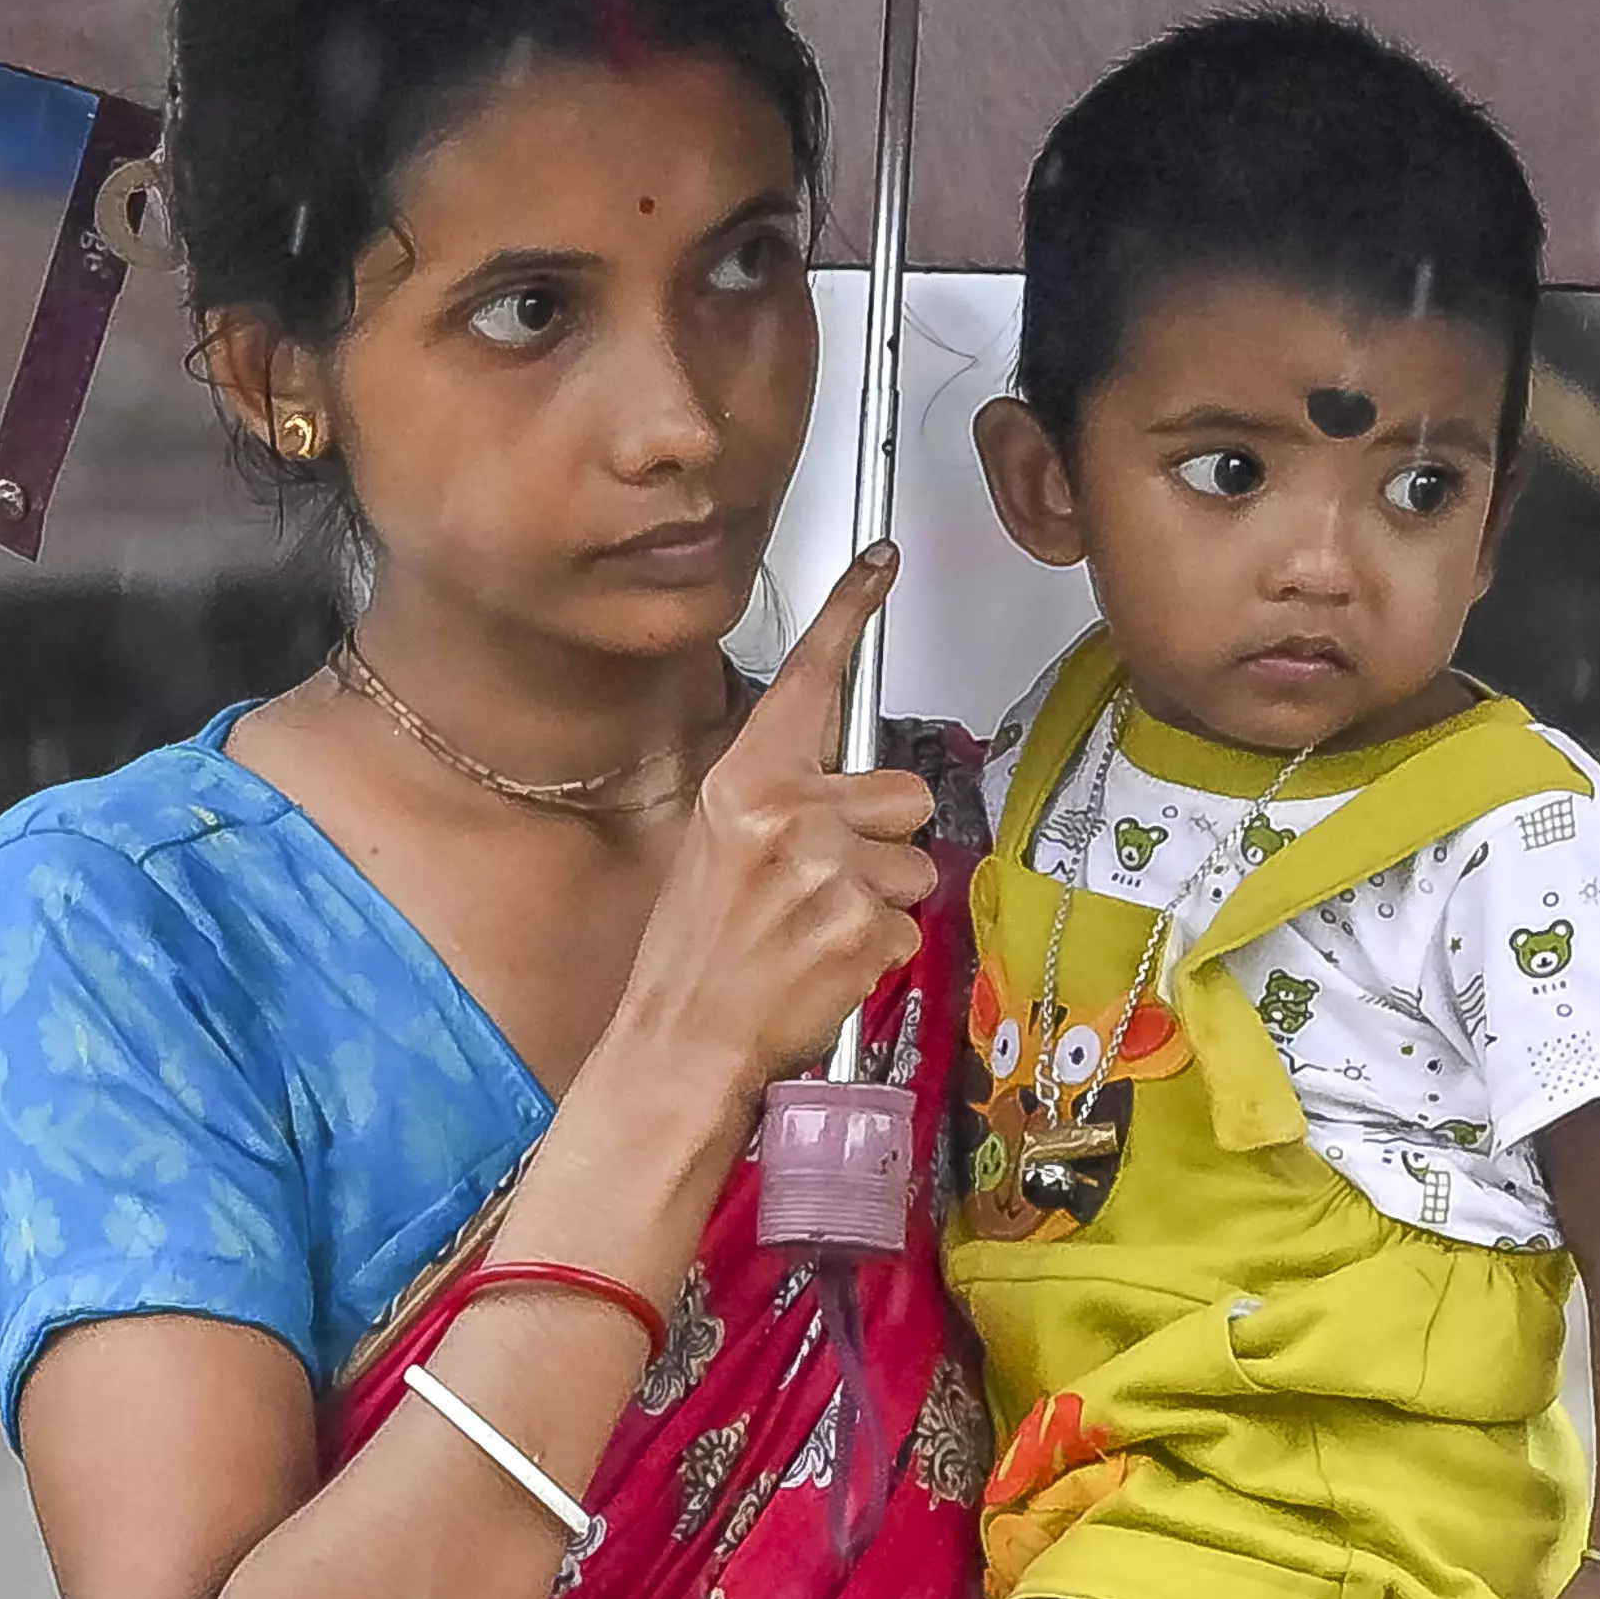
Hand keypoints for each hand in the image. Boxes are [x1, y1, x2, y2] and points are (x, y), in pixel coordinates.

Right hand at [614, 547, 940, 1087]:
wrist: (684, 1037)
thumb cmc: (699, 948)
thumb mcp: (718, 843)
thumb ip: (782, 798)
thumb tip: (849, 784)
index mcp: (746, 781)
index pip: (808, 682)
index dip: (849, 615)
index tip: (881, 561)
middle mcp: (789, 811)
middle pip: (903, 790)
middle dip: (882, 838)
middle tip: (822, 885)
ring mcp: (830, 868)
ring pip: (916, 865)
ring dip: (881, 902)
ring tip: (818, 932)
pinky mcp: (865, 925)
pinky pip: (909, 925)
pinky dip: (879, 952)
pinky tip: (827, 966)